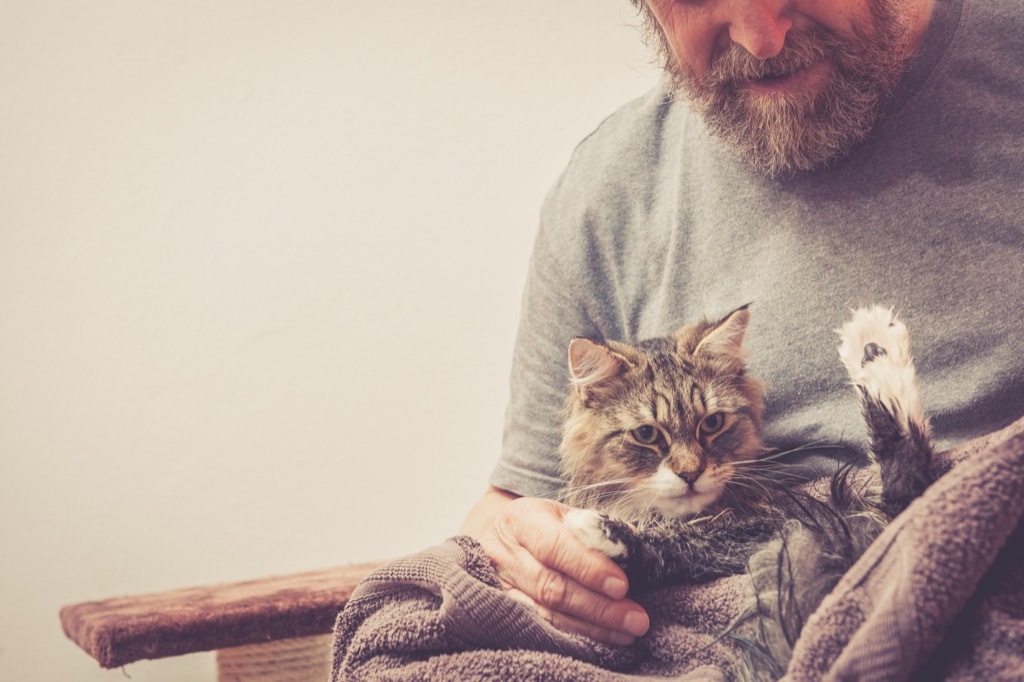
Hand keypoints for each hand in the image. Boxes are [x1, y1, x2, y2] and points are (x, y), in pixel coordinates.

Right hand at [462, 487, 649, 645]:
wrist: (498, 537)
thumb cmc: (540, 524)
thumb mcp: (563, 513)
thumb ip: (596, 528)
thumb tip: (634, 546)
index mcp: (522, 519)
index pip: (554, 546)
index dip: (589, 567)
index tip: (623, 586)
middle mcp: (504, 553)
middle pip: (551, 586)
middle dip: (599, 606)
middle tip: (636, 618)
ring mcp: (498, 585)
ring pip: (545, 613)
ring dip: (591, 627)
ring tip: (627, 632)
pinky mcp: (501, 610)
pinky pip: (540, 627)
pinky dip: (573, 635)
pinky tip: (601, 638)